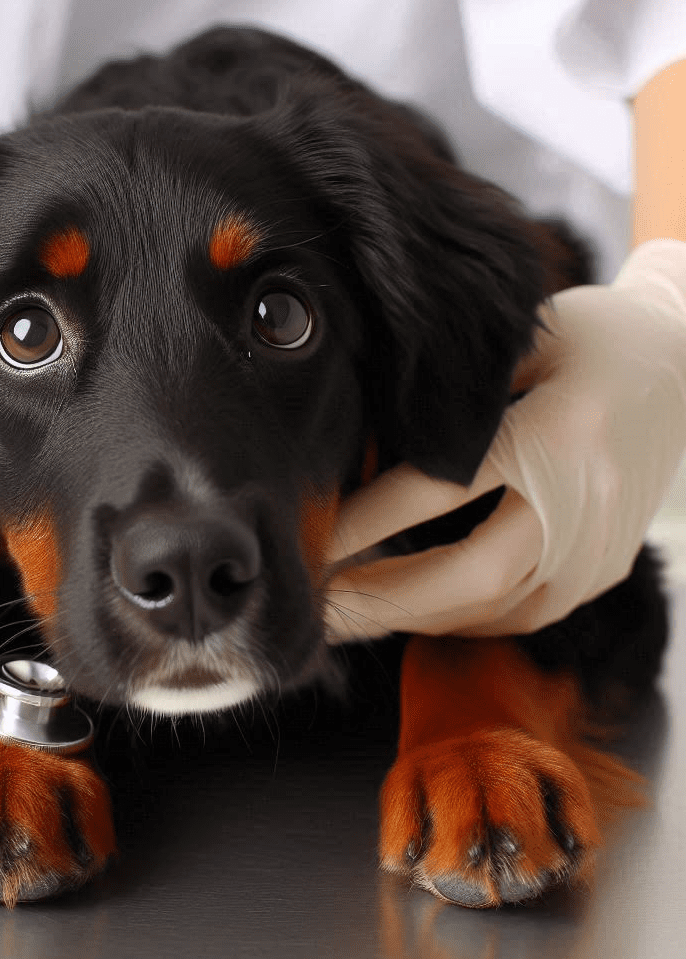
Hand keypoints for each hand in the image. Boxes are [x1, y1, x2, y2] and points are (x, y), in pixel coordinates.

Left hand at [325, 238, 685, 639]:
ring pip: (498, 607)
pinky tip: (414, 608)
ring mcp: (600, 546)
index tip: (310, 542)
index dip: (365, 525)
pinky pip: (525, 612)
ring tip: (352, 617)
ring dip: (417, 618)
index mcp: (555, 434)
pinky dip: (462, 617)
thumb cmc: (586, 340)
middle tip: (318, 612)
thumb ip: (449, 394)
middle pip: (472, 576)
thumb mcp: (520, 340)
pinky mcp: (605, 569)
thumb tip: (359, 451)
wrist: (684, 364)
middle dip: (385, 600)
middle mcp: (583, 501)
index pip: (438, 492)